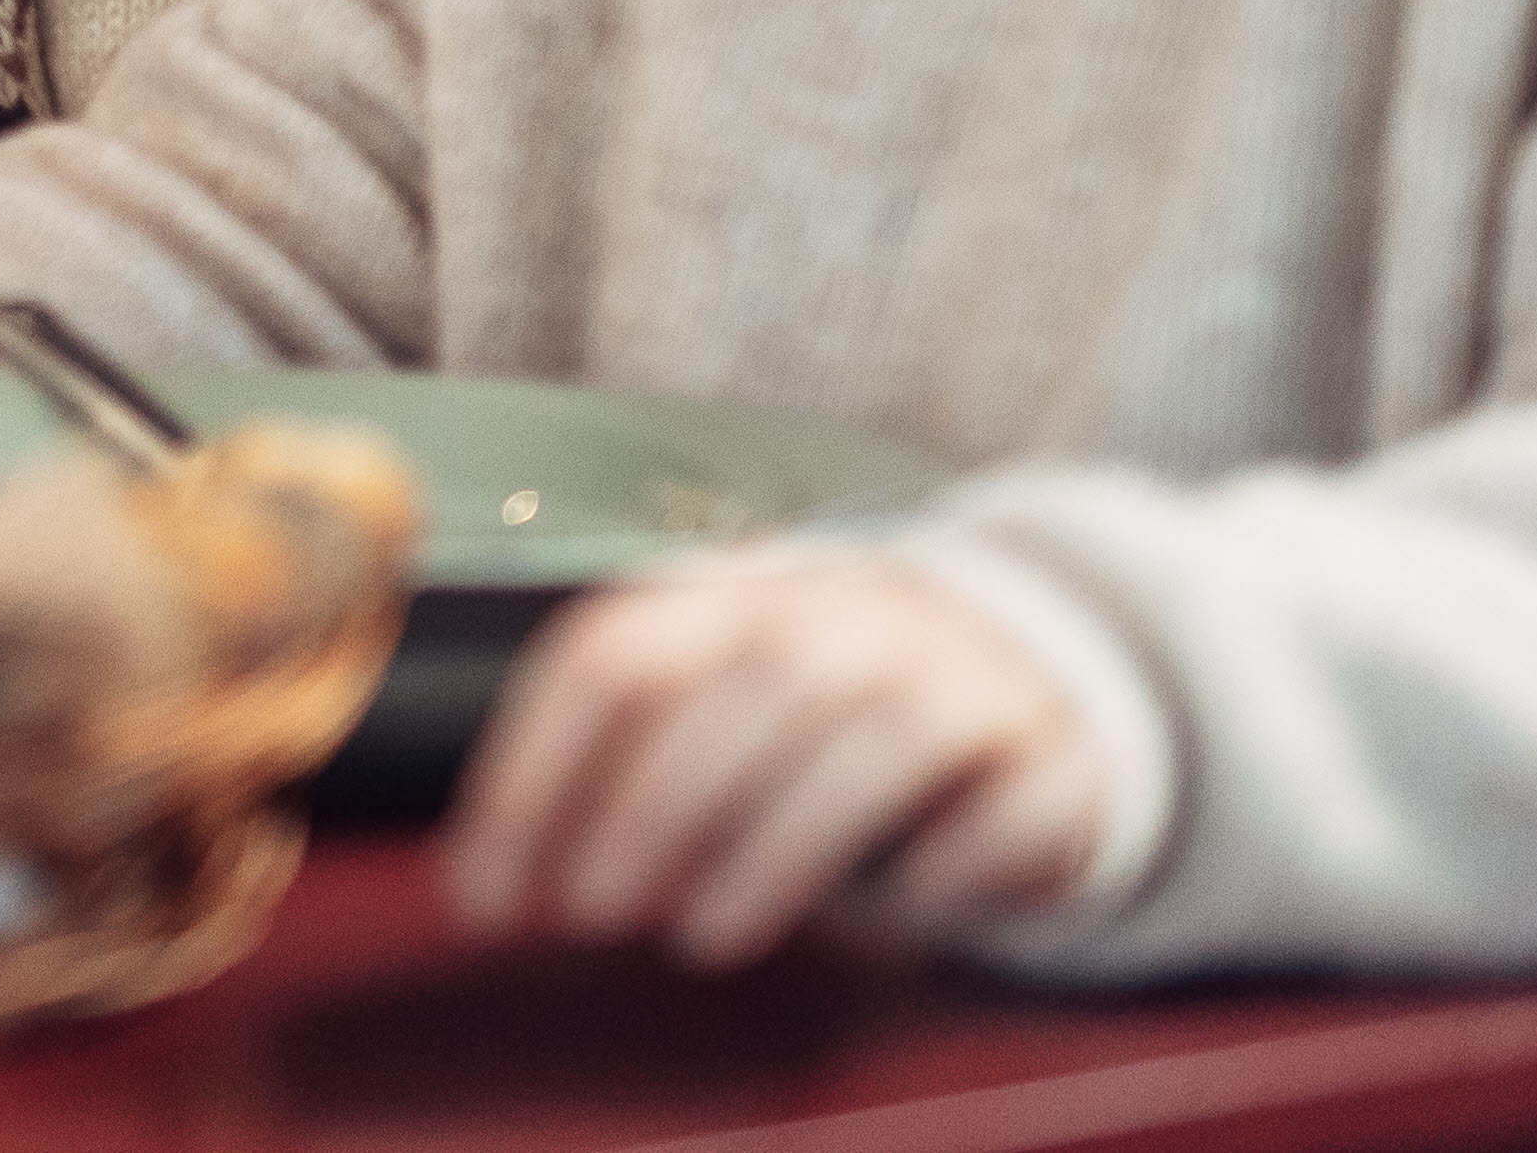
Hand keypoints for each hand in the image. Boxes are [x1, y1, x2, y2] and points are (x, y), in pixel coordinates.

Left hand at [444, 555, 1108, 968]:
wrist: (1006, 673)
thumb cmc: (808, 717)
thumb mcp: (701, 706)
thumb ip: (606, 769)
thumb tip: (490, 887)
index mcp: (727, 599)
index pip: (608, 661)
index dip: (535, 779)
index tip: (492, 892)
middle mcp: (839, 615)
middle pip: (729, 694)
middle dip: (645, 814)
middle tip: (596, 912)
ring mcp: (955, 674)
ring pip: (863, 743)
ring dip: (772, 850)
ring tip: (707, 937)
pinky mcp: (1046, 753)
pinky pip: (996, 812)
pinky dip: (943, 868)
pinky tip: (897, 913)